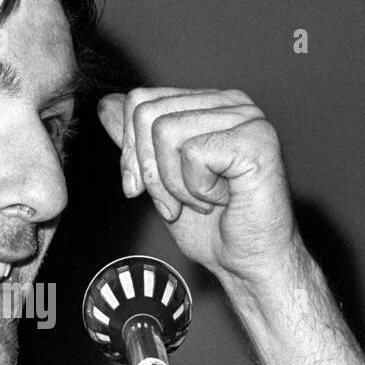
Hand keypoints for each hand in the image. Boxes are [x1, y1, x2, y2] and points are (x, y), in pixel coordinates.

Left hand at [96, 88, 296, 284]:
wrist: (246, 263)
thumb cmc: (211, 228)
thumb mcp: (158, 179)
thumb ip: (137, 141)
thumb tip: (108, 105)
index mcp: (208, 105)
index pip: (140, 101)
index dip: (129, 151)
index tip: (139, 189)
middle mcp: (230, 103)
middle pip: (147, 113)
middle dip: (149, 170)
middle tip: (174, 203)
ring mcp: (247, 118)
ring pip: (166, 131)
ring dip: (174, 184)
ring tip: (202, 201)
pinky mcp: (257, 140)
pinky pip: (194, 153)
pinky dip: (198, 189)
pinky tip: (222, 200)